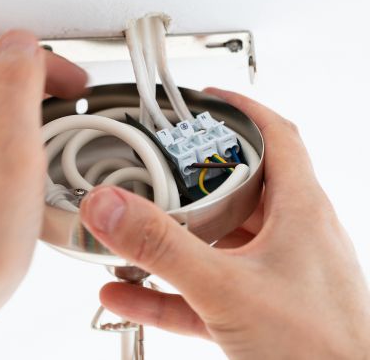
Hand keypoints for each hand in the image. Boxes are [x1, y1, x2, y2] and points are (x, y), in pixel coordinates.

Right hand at [80, 88, 369, 358]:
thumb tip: (110, 205)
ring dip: (172, 237)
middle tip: (153, 166)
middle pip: (239, 186)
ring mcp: (276, 277)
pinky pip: (202, 290)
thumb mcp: (229, 289)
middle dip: (190, 175)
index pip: (276, 136)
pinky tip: (125, 293)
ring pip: (217, 241)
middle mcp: (292, 238)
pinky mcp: (259, 314)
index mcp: (299, 212)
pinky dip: (163, 289)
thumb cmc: (323, 352)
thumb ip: (163, 247)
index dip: (241, 110)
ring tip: (130, 230)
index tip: (202, 99)